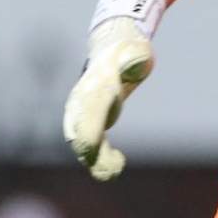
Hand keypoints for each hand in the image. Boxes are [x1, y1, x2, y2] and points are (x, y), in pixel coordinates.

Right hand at [62, 19, 153, 180]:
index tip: (97, 150)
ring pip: (80, 143)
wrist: (113, 48)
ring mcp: (80, 113)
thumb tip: (138, 61)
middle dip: (92, 155)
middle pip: (78, 133)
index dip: (89, 134)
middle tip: (113, 169)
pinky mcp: (86, 121)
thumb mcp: (136, 52)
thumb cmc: (129, 52)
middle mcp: (81, 102)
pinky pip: (88, 144)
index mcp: (94, 88)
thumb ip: (135, 59)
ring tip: (115, 169)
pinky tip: (117, 163)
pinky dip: (99, 158)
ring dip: (95, 161)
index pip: (87, 114)